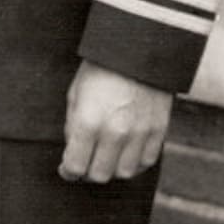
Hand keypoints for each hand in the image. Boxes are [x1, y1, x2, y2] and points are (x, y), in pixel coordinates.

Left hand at [59, 60, 172, 182]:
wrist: (136, 49)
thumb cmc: (99, 68)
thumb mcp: (75, 92)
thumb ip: (73, 125)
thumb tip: (74, 149)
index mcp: (88, 121)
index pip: (75, 165)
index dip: (68, 171)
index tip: (66, 169)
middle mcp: (114, 132)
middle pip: (99, 175)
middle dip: (87, 173)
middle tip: (84, 164)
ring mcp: (139, 134)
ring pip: (124, 173)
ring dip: (111, 169)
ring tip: (105, 158)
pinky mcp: (158, 132)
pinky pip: (146, 162)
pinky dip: (134, 163)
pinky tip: (125, 154)